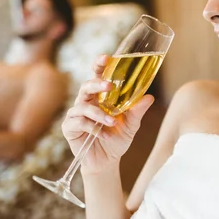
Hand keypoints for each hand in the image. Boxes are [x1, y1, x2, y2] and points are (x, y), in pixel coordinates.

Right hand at [62, 54, 153, 172]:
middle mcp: (86, 102)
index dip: (99, 65)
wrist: (106, 162)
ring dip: (98, 113)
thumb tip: (149, 97)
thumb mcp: (131, 125)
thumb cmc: (116, 139)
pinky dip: (91, 127)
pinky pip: (78, 122)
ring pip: (82, 105)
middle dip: (97, 83)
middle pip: (86, 85)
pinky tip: (102, 134)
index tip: (106, 57)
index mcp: (100, 96)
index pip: (97, 76)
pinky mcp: (69, 127)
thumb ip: (137, 110)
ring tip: (112, 121)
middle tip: (110, 85)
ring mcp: (76, 114)